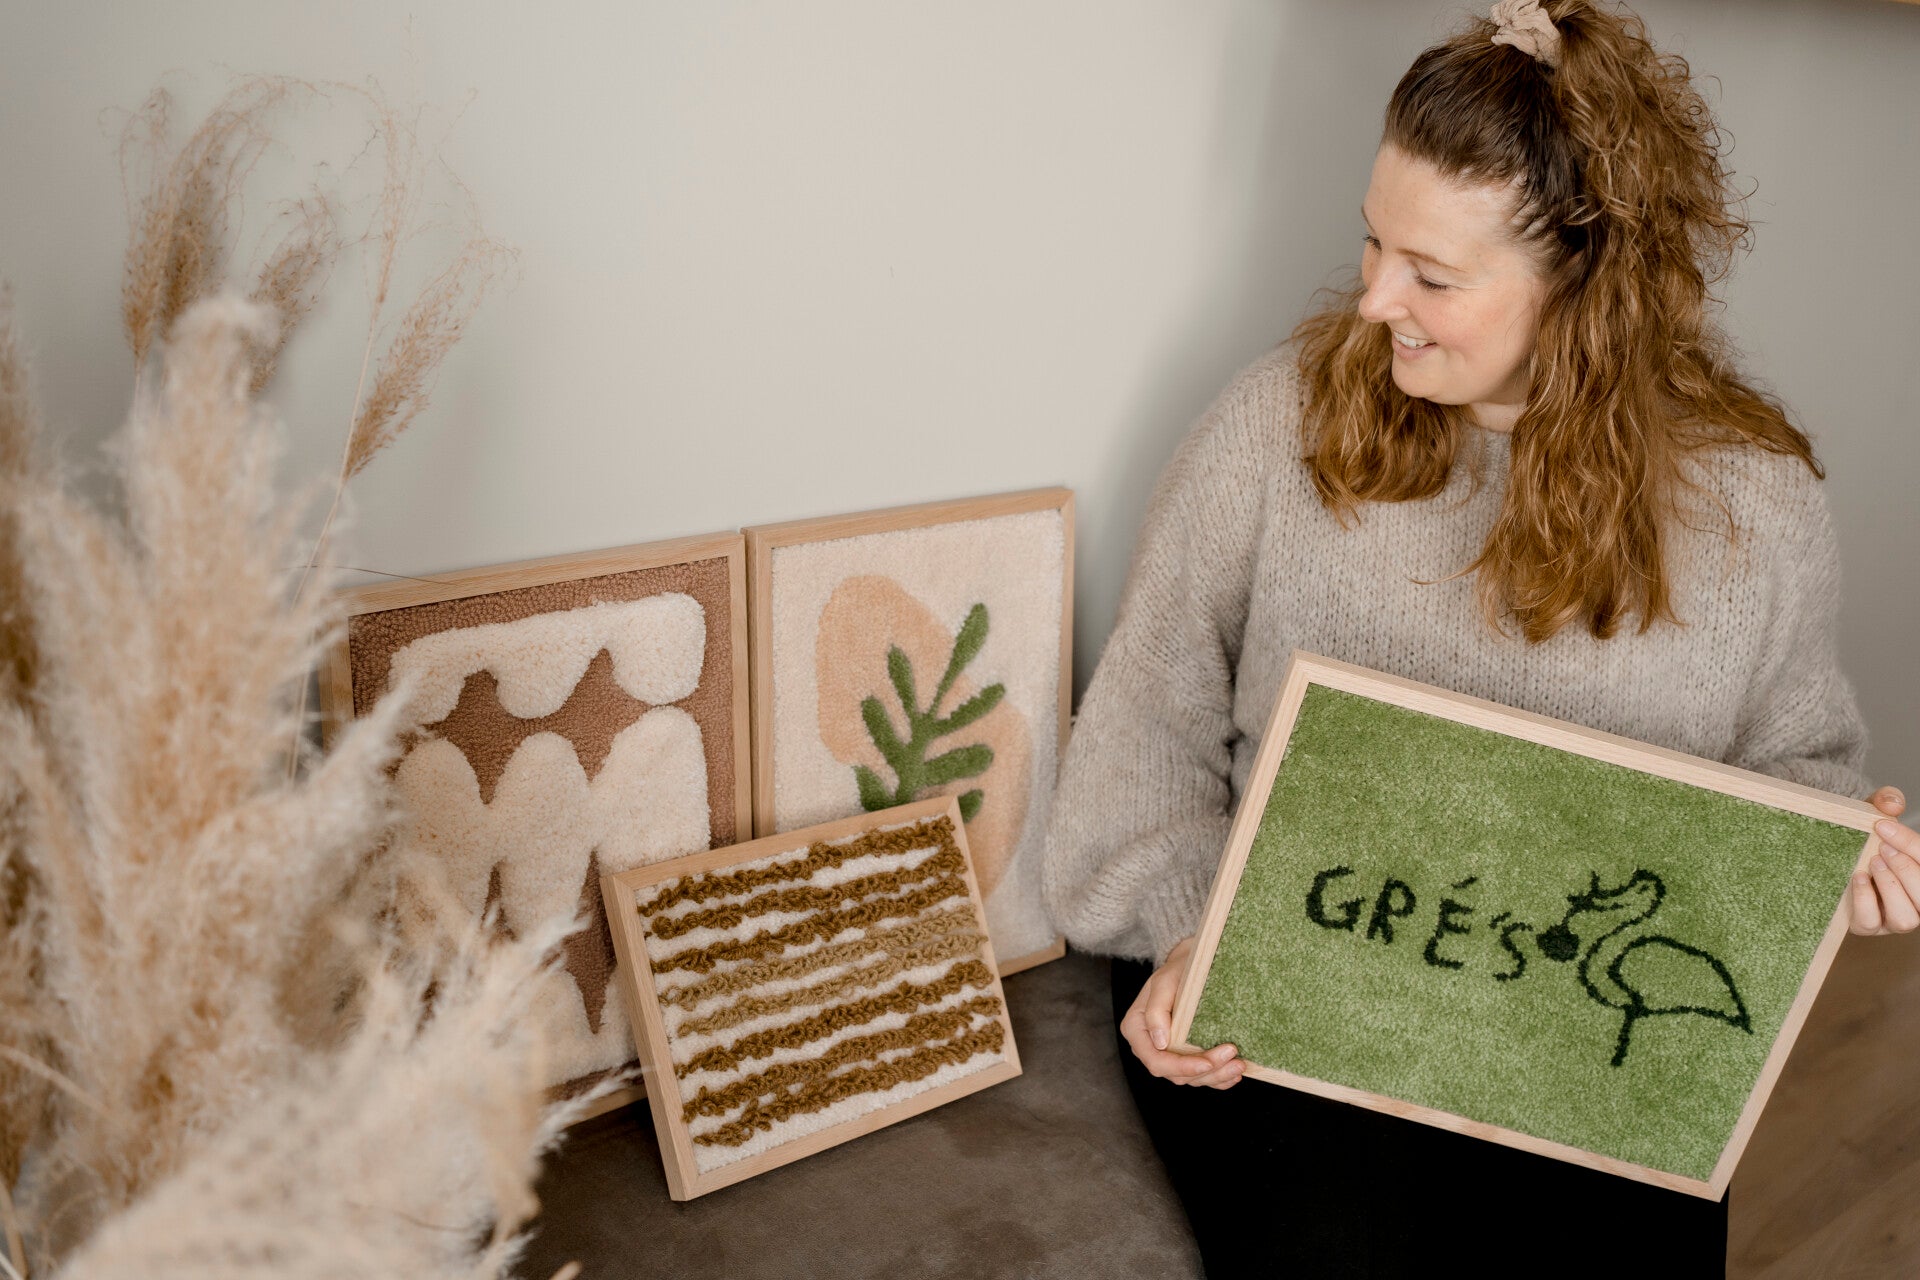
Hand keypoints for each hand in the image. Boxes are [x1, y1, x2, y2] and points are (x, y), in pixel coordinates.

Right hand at [1119, 935, 1246, 1088]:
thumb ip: (1156, 1009)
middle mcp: (1149, 1046)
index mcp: (1136, 1030)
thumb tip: (1160, 1042)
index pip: (1157, 1061)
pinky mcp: (1184, 1057)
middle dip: (1207, 1072)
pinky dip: (1219, 1079)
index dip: (1182, 1067)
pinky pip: (1200, 1076)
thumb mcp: (1164, 982)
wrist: (1189, 966)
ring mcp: (1167, 1054)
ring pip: (1191, 1079)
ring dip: (1217, 1076)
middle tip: (1235, 1061)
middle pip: (1176, 1074)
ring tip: (1239, 1065)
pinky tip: (1234, 1073)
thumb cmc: (1175, 971)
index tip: (1208, 1063)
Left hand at [1851, 786, 1919, 934]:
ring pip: (1907, 919)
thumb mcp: (1876, 813)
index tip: (1883, 827)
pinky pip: (1871, 922)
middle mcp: (1917, 901)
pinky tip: (1858, 877)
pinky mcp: (1868, 925)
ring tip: (1871, 863)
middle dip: (1905, 870)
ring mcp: (1894, 918)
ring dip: (1890, 887)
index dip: (1911, 846)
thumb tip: (1892, 803)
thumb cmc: (1865, 835)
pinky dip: (1865, 900)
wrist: (1835, 848)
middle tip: (1881, 849)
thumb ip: (1886, 802)